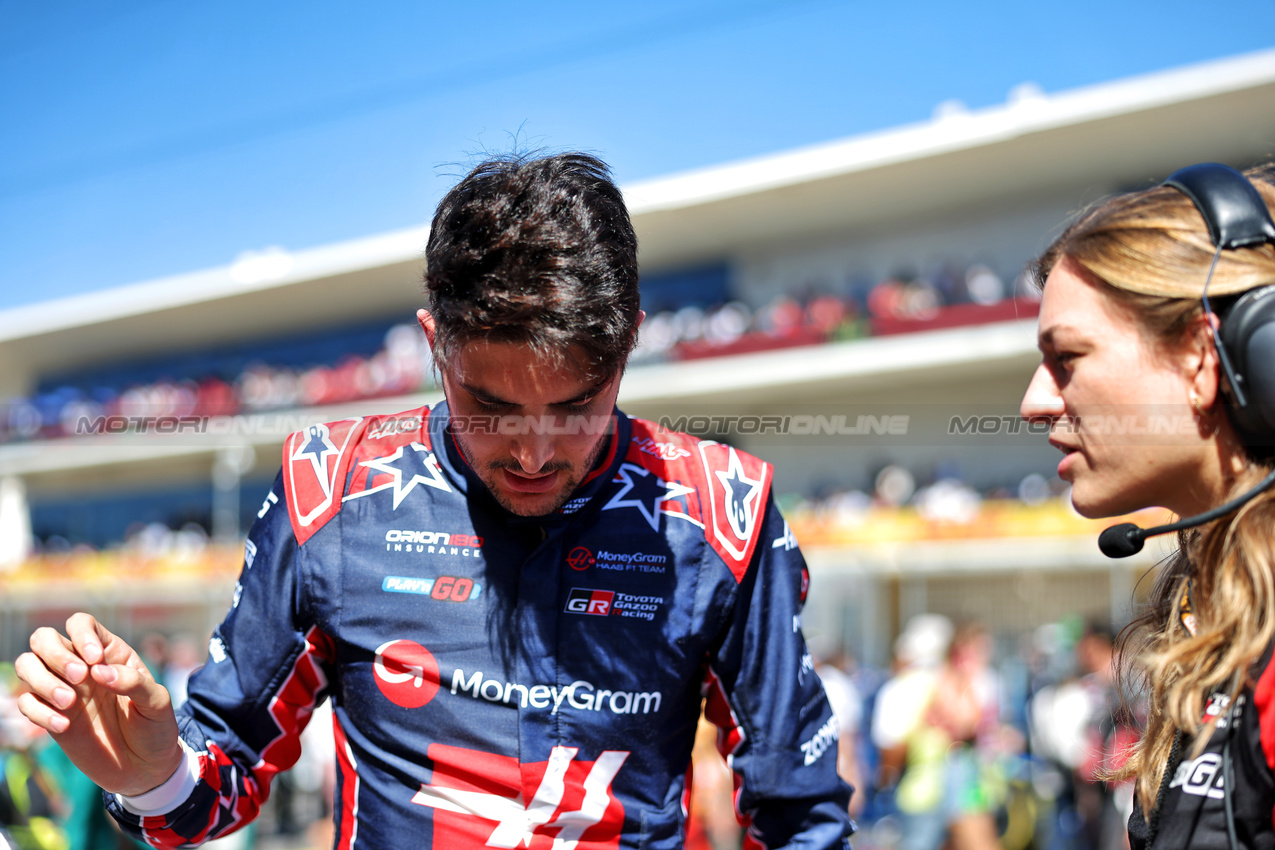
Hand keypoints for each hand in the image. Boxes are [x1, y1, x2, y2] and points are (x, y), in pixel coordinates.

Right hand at [14, 613, 183, 796]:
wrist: (145, 767)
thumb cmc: (155, 727)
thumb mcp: (157, 702)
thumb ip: (133, 682)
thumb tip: (100, 671)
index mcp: (109, 653)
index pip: (80, 624)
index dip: (81, 634)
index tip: (94, 659)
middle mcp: (81, 666)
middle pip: (44, 638)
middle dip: (56, 655)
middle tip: (80, 679)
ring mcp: (63, 690)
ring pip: (26, 664)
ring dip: (41, 680)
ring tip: (69, 702)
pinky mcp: (51, 716)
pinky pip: (26, 703)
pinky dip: (38, 712)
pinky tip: (64, 726)